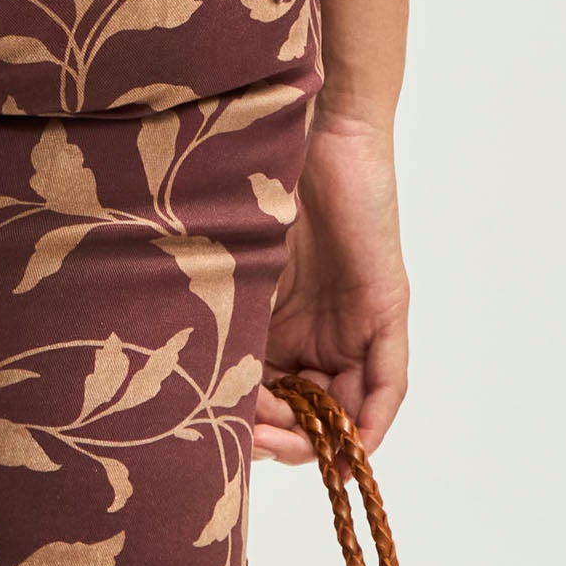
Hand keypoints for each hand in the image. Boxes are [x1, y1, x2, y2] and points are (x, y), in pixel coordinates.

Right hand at [252, 110, 409, 463]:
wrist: (310, 121)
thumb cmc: (261, 171)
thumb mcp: (232, 257)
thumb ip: (218, 310)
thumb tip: (179, 378)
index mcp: (280, 320)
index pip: (272, 393)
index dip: (254, 422)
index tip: (226, 428)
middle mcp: (320, 328)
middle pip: (307, 410)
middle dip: (280, 436)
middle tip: (251, 436)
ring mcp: (356, 321)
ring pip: (341, 407)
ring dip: (313, 436)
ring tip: (276, 433)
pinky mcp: (386, 309)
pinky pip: (386, 385)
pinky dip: (369, 422)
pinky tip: (347, 445)